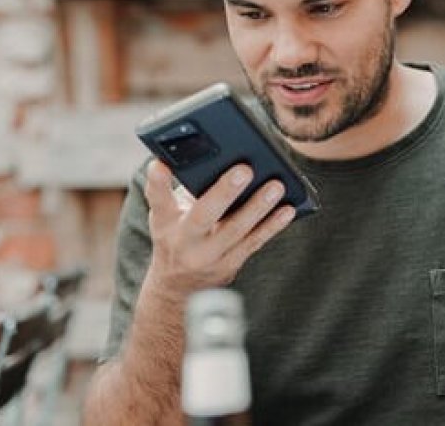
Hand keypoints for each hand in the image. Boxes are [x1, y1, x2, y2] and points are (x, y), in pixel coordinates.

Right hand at [143, 159, 295, 297]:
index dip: (157, 182)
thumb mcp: (167, 214)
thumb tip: (212, 157)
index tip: (159, 165)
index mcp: (165, 222)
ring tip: (276, 186)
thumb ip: (182, 189)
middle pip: (203, 215)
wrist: (177, 286)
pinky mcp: (230, 264)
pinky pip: (254, 242)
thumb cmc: (176, 236)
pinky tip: (287, 210)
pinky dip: (272, 225)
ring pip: (236, 230)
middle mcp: (184, 241)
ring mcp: (209, 256)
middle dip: (225, 192)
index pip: (157, 199)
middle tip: (245, 169)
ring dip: (258, 207)